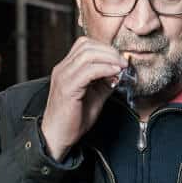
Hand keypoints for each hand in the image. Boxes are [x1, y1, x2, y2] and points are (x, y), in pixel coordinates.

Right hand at [41, 37, 126, 160]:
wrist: (57, 137)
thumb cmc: (74, 119)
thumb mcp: (95, 96)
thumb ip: (105, 82)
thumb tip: (119, 72)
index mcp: (66, 68)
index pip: (85, 45)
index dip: (105, 48)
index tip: (120, 60)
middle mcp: (62, 69)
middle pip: (87, 46)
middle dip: (109, 51)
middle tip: (124, 62)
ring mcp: (63, 77)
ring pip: (87, 54)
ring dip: (109, 58)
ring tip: (121, 67)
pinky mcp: (67, 88)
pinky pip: (88, 71)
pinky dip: (104, 69)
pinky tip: (114, 74)